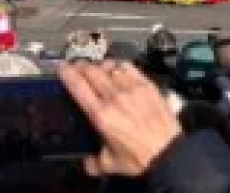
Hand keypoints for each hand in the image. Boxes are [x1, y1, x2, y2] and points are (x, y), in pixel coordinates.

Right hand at [58, 60, 181, 176]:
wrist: (168, 152)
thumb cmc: (140, 158)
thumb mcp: (110, 164)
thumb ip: (94, 162)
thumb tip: (87, 162)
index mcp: (101, 115)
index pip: (78, 86)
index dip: (67, 73)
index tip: (62, 68)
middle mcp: (114, 97)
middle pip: (91, 71)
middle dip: (81, 66)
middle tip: (76, 66)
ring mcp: (131, 88)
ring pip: (109, 67)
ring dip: (100, 65)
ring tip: (96, 67)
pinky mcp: (147, 85)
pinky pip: (129, 67)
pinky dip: (119, 65)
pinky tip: (117, 68)